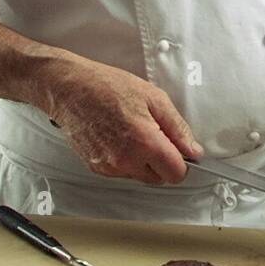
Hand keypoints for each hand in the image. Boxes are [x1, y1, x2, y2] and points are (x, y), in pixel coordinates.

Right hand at [47, 57, 201, 184]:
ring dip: (144, 161)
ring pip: (140, 176)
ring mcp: (109, 167)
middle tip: (155, 134)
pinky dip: (126, 159)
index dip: (183, 161)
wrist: (71, 89)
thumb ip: (178, 128)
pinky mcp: (96, 168)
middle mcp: (126, 161)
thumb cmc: (108, 87)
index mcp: (144, 143)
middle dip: (163, 161)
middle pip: (159, 178)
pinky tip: (119, 136)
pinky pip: (122, 172)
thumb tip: (193, 150)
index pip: (177, 174)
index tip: (180, 149)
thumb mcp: (154, 98)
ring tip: (133, 131)